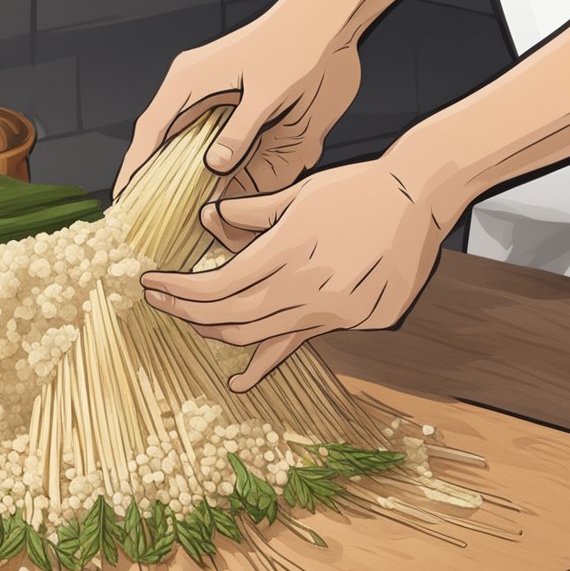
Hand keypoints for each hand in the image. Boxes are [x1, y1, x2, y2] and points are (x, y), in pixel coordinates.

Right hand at [113, 10, 360, 203]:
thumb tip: (214, 166)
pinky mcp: (229, 95)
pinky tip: (207, 182)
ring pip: (180, 136)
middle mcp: (193, 86)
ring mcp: (209, 89)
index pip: (151, 130)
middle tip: (145, 213)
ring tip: (172, 207)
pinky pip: (202, 132)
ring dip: (175, 168)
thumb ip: (241, 130)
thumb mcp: (270, 92)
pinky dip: (200, 158)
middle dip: (150, 173)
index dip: (136, 166)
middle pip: (159, 136)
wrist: (325, 22)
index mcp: (190, 80)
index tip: (124, 199)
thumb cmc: (297, 46)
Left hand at [140, 159, 462, 391]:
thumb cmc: (356, 188)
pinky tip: (238, 382)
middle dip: (186, 311)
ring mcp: (327, 309)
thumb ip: (248, 213)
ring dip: (216, 330)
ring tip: (190, 320)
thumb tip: (206, 219)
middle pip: (229, 314)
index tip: (151, 283)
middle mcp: (304, 287)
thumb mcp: (297, 193)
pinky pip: (292, 345)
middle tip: (158, 301)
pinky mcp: (346, 320)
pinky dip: (263, 365)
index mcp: (288, 250)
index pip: (216, 285)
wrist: (419, 199)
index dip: (179, 290)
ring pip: (256, 335)